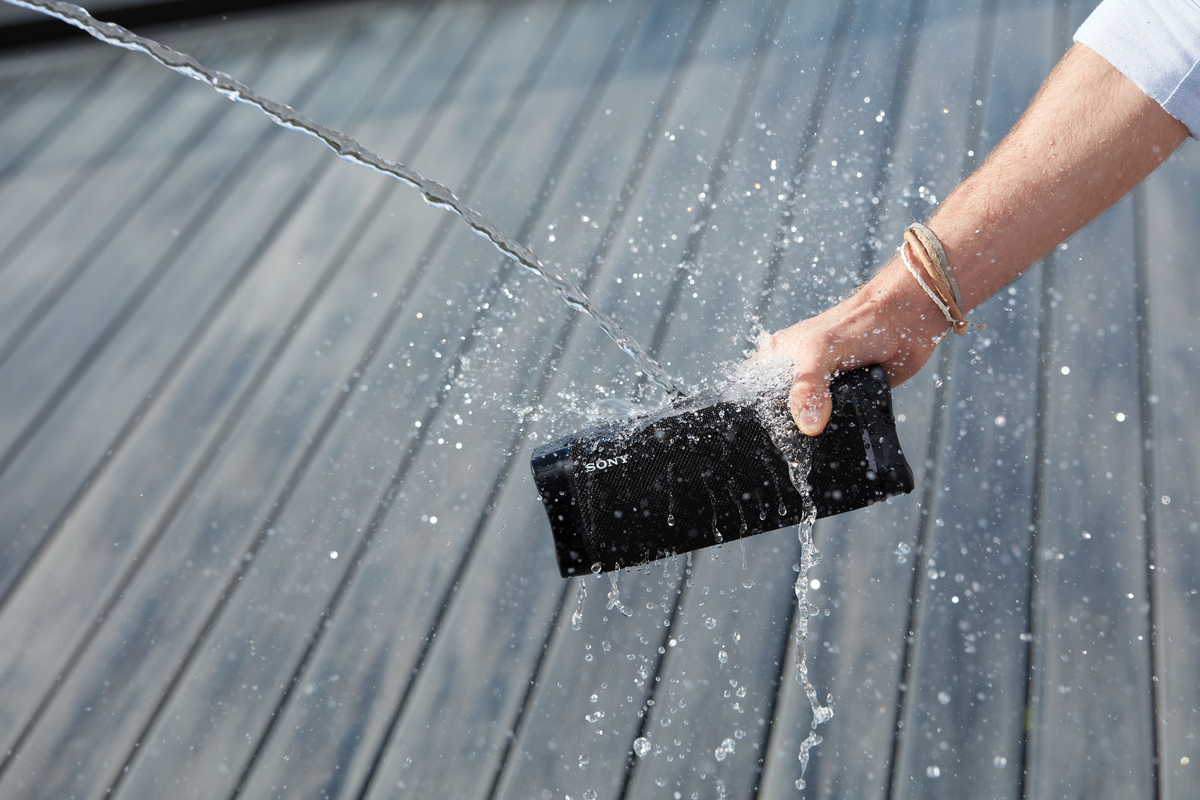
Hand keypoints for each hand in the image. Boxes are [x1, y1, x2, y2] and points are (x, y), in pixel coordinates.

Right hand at [752, 257, 946, 434]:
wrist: (904, 324)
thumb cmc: (857, 324)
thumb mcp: (819, 352)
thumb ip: (809, 389)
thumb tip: (808, 426)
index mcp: (776, 357)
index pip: (753, 393)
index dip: (754, 415)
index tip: (757, 438)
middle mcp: (795, 374)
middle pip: (779, 412)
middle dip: (786, 429)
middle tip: (791, 445)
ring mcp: (821, 389)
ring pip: (807, 421)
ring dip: (813, 434)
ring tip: (811, 450)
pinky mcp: (844, 401)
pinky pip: (833, 426)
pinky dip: (835, 434)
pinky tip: (834, 444)